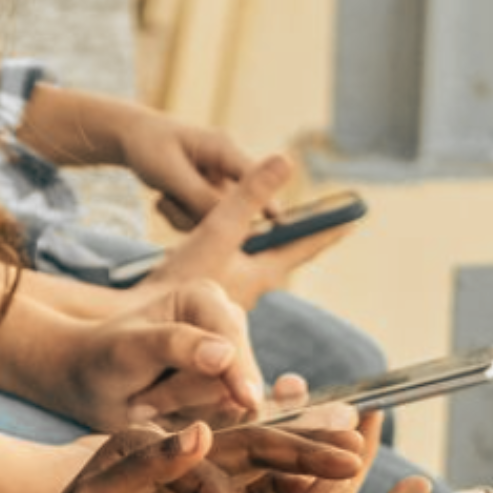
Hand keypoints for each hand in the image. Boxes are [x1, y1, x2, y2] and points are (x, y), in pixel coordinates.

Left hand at [51, 276, 263, 430]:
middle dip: (184, 396)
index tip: (246, 400)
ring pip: (232, 404)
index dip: (239, 372)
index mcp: (205, 298)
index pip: (233, 341)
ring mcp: (230, 361)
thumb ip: (175, 345)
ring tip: (145, 402)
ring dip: (183, 412)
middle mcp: (225, 325)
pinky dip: (192, 425)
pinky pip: (228, 422)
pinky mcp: (227, 392)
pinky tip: (162, 413)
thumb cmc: (103, 360)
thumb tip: (225, 355)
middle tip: (139, 399)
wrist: (90, 385)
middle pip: (234, 378)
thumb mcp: (129, 349)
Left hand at [115, 115, 255, 230]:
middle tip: (173, 203)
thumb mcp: (169, 171)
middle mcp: (226, 167)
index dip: (267, 199)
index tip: (278, 221)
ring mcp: (218, 184)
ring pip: (213, 218)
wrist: (131, 138)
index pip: (254, 176)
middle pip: (233, 206)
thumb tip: (223, 222)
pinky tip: (165, 200)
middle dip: (202, 214)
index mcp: (223, 148)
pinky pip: (199, 220)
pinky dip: (180, 217)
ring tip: (164, 198)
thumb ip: (198, 196)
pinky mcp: (206, 197)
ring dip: (185, 216)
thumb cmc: (149, 144)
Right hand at [137, 155, 356, 310]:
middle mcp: (252, 289)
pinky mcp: (208, 307)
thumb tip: (286, 159)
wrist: (137, 334)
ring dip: (267, 245)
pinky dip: (237, 255)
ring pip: (256, 264)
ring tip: (279, 229)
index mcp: (263, 273)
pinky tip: (228, 250)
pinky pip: (232, 274)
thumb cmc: (174, 286)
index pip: (306, 244)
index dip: (329, 226)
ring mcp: (230, 299)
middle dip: (302, 237)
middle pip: (284, 255)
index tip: (355, 215)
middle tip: (327, 221)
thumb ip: (249, 195)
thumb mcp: (214, 233)